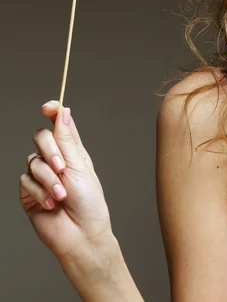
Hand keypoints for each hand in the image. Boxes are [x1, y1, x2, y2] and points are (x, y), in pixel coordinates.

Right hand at [19, 101, 114, 267]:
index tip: (48, 106)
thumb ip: (67, 140)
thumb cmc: (89, 201)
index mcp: (72, 151)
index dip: (53, 111)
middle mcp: (55, 160)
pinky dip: (40, 191)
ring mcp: (41, 176)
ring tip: (62, 194)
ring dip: (48, 178)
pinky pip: (25, 181)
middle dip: (50, 151)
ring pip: (32, 160)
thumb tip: (64, 111)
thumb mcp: (80, 166)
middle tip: (62, 167)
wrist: (80, 233)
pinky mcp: (29, 192)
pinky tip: (52, 203)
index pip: (59, 124)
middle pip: (40, 137)